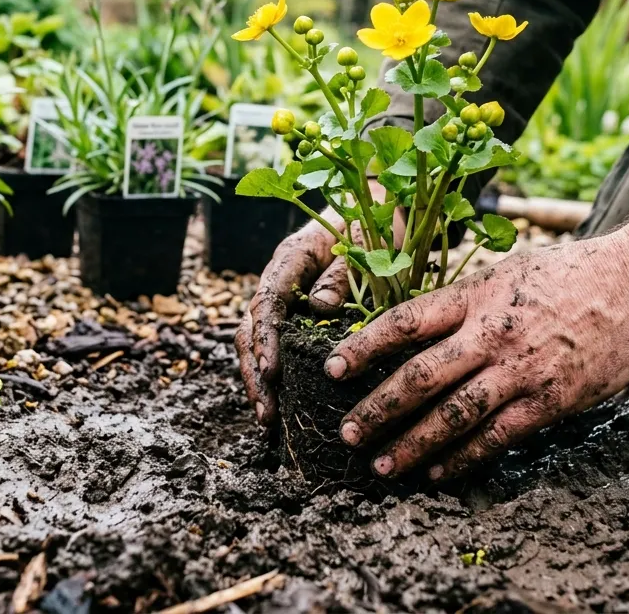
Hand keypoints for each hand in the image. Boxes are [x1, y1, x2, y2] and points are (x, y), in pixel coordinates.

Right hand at [235, 215, 357, 426]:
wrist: (377, 210)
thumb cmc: (370, 225)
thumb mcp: (362, 245)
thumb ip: (341, 274)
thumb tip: (319, 307)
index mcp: (290, 259)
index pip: (267, 301)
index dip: (266, 338)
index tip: (272, 371)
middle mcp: (278, 280)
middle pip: (251, 329)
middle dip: (255, 372)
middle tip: (267, 411)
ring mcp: (283, 298)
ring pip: (256, 342)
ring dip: (259, 380)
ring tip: (268, 419)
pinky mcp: (295, 314)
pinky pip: (276, 345)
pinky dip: (273, 376)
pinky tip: (281, 404)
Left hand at [325, 206, 628, 480]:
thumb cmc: (568, 272)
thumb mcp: (506, 268)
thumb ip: (463, 299)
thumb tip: (414, 325)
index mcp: (474, 295)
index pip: (404, 322)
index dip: (363, 348)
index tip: (331, 368)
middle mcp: (490, 333)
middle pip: (418, 377)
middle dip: (376, 409)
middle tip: (346, 433)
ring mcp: (520, 370)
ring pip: (452, 415)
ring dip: (411, 445)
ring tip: (381, 466)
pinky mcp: (549, 401)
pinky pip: (496, 436)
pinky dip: (463, 457)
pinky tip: (437, 471)